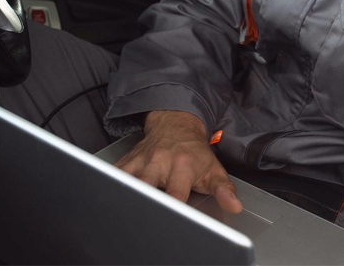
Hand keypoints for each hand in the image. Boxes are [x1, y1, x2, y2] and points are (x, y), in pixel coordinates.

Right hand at [114, 110, 242, 212]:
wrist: (176, 125)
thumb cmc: (194, 151)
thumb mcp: (213, 169)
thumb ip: (224, 190)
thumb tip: (234, 205)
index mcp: (182, 165)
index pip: (175, 193)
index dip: (173, 207)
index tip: (172, 218)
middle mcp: (159, 161)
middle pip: (145, 185)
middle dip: (143, 200)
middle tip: (143, 214)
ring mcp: (141, 160)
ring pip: (125, 178)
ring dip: (124, 192)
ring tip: (123, 206)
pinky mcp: (127, 160)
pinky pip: (113, 173)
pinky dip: (110, 183)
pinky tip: (109, 194)